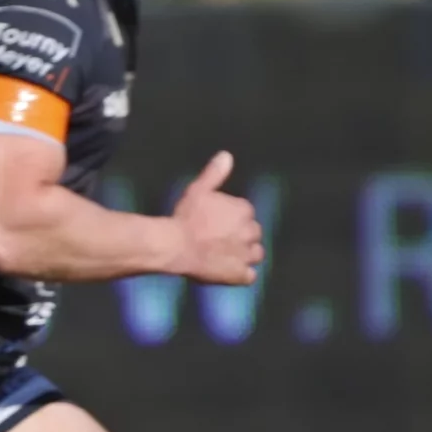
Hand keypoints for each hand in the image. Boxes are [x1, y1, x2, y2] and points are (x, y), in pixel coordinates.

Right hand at [170, 151, 264, 285]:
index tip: (217, 223)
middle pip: (254, 234)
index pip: (246, 214)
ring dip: (245, 255)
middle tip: (219, 240)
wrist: (175, 246)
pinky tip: (227, 271)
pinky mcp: (240, 274)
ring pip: (256, 254)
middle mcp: (250, 231)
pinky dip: (241, 274)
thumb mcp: (198, 190)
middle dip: (241, 236)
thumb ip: (214, 174)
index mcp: (244, 210)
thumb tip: (226, 155)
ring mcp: (246, 254)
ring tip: (226, 256)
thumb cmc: (184, 217)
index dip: (232, 219)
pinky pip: (250, 276)